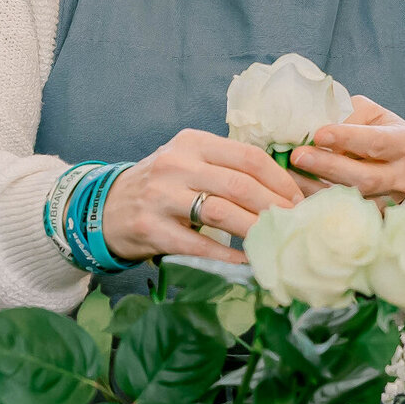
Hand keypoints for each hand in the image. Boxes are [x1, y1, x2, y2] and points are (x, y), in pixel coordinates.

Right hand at [102, 129, 305, 264]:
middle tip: (293, 224)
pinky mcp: (150, 227)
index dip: (279, 180)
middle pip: (239, 184)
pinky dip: (226, 254)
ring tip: (275, 241)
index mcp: (192, 142)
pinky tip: (246, 261)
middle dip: (273, 206)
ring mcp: (160, 196)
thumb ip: (226, 166)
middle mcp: (175, 164)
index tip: (298, 199)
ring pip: (221, 212)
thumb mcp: (188, 161)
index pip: (248, 157)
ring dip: (254, 229)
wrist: (106, 207)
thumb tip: (282, 188)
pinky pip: (197, 243)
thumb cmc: (161, 185)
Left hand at [289, 95, 404, 203]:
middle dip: (328, 166)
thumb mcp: (366, 113)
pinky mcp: (375, 218)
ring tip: (290, 174)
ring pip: (352, 199)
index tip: (318, 134)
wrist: (391, 160)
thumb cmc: (373, 129)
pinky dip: (318, 203)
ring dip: (317, 187)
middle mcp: (403, 175)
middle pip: (365, 177)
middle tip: (297, 156)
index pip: (376, 141)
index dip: (347, 138)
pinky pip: (343, 213)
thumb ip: (345, 117)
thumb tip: (310, 126)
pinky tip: (296, 192)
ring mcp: (390, 201)